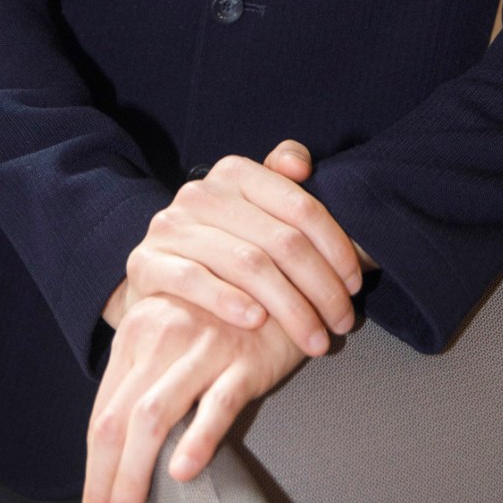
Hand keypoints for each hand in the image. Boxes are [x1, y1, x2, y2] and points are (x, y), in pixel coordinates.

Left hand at [83, 293, 302, 502]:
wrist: (282, 274)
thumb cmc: (223, 312)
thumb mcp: (173, 330)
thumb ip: (145, 373)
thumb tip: (116, 444)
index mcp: (137, 329)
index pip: (102, 414)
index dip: (93, 471)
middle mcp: (162, 334)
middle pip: (117, 420)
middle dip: (103, 482)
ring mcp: (203, 346)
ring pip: (153, 416)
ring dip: (133, 474)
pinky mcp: (245, 359)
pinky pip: (217, 404)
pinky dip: (196, 439)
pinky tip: (182, 472)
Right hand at [104, 140, 361, 357]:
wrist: (156, 275)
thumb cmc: (221, 244)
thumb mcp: (252, 209)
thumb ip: (281, 182)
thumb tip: (302, 164)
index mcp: (236, 173)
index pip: (300, 208)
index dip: (336, 247)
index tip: (356, 285)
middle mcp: (202, 192)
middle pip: (280, 241)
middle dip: (321, 287)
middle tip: (342, 321)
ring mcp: (171, 226)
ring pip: (247, 264)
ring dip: (289, 307)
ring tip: (314, 338)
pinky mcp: (146, 262)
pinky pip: (194, 280)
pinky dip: (229, 301)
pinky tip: (256, 322)